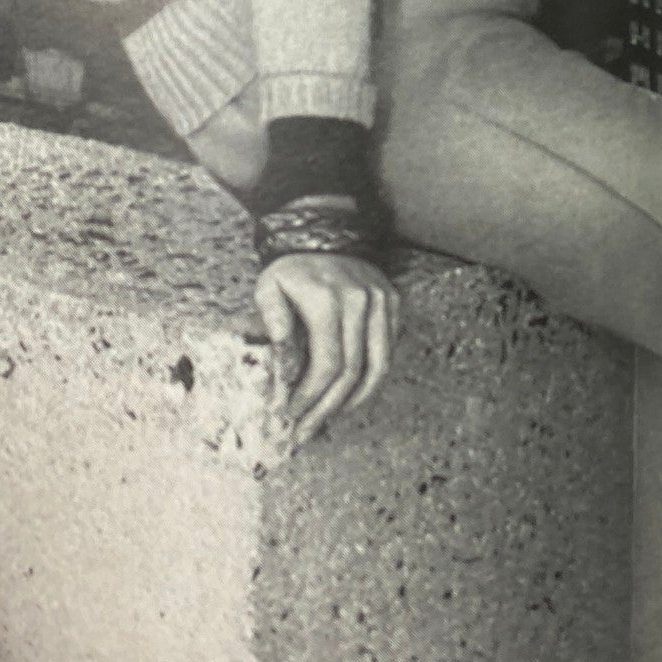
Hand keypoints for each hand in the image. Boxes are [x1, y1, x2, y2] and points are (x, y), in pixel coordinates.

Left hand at [255, 251, 399, 450]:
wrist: (323, 231)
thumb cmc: (292, 267)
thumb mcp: (269, 289)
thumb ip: (275, 325)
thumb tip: (284, 369)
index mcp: (328, 301)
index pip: (328, 363)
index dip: (311, 395)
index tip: (292, 414)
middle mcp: (362, 302)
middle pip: (352, 371)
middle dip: (328, 407)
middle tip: (308, 430)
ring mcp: (382, 301)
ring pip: (379, 364)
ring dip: (357, 399)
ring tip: (333, 418)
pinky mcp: (392, 302)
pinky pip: (388, 348)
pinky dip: (373, 375)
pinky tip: (352, 392)